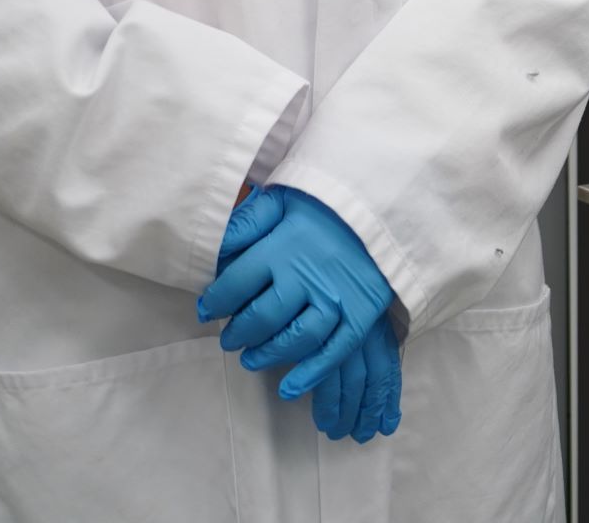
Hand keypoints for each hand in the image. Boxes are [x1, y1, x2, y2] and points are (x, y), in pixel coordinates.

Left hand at [199, 186, 402, 440]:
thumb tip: (213, 250)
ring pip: (297, 339)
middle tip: (228, 338)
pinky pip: (336, 351)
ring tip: (250, 358)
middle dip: (239, 332)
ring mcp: (338, 297)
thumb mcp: (281, 199)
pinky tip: (290, 388)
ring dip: (268, 354)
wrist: (382, 206)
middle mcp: (309, 275)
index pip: (237, 283)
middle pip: (264, 316)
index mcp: (284, 246)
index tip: (206, 309)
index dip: (215, 301)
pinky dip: (312, 373)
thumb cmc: (325, 205)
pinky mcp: (363, 313)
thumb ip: (247, 223)